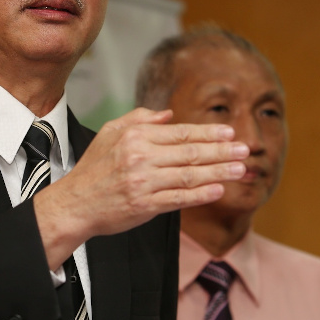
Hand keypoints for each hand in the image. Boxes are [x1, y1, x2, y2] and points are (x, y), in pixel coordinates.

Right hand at [33, 108, 247, 268]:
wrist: (74, 203)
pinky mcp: (144, 205)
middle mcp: (140, 158)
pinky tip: (218, 190)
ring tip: (240, 169)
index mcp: (135, 137)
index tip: (229, 134)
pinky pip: (178, 199)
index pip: (180, 133)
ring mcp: (143, 183)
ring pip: (189, 175)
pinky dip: (200, 195)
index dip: (208, 133)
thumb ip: (139, 119)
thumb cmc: (93, 169)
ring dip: (218, 172)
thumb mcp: (110, 133)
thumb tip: (168, 114)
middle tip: (245, 150)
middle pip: (190, 152)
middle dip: (221, 151)